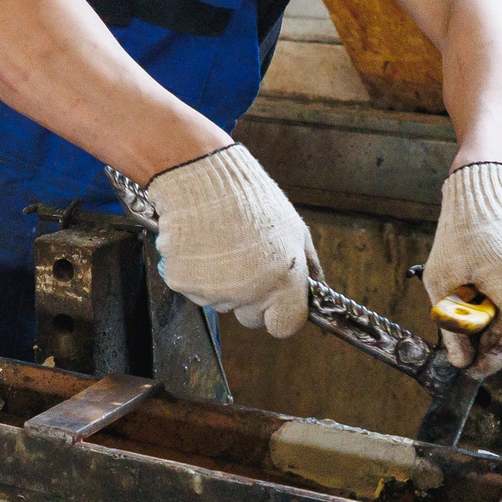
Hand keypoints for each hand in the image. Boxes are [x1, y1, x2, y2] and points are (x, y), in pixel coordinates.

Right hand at [145, 144, 316, 338]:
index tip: (276, 303)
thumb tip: (318, 290)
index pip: (286, 326)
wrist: (202, 176)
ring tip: (220, 242)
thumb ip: (308, 266)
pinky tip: (200, 243)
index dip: (281, 315)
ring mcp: (213, 289)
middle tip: (243, 259)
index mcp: (282, 279)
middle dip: (250, 296)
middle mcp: (248, 290)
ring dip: (221, 280)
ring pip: (221, 301)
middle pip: (251, 316)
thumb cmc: (250, 198)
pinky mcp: (183, 282)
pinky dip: (195, 272)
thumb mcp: (294, 228)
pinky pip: (194, 289)